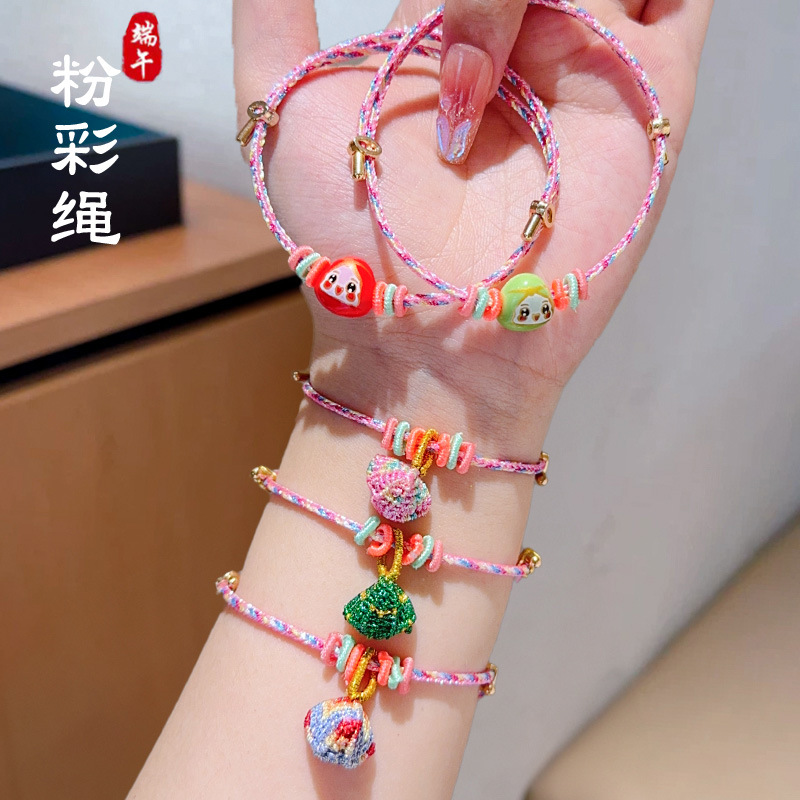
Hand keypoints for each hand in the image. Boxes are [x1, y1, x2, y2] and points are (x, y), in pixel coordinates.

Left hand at [233, 0, 711, 452]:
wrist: (424, 332)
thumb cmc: (346, 242)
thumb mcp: (280, 112)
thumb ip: (271, 16)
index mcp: (439, 32)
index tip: (425, 51)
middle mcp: (517, 42)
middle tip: (462, 92)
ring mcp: (584, 66)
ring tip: (514, 64)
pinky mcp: (650, 99)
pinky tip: (611, 12)